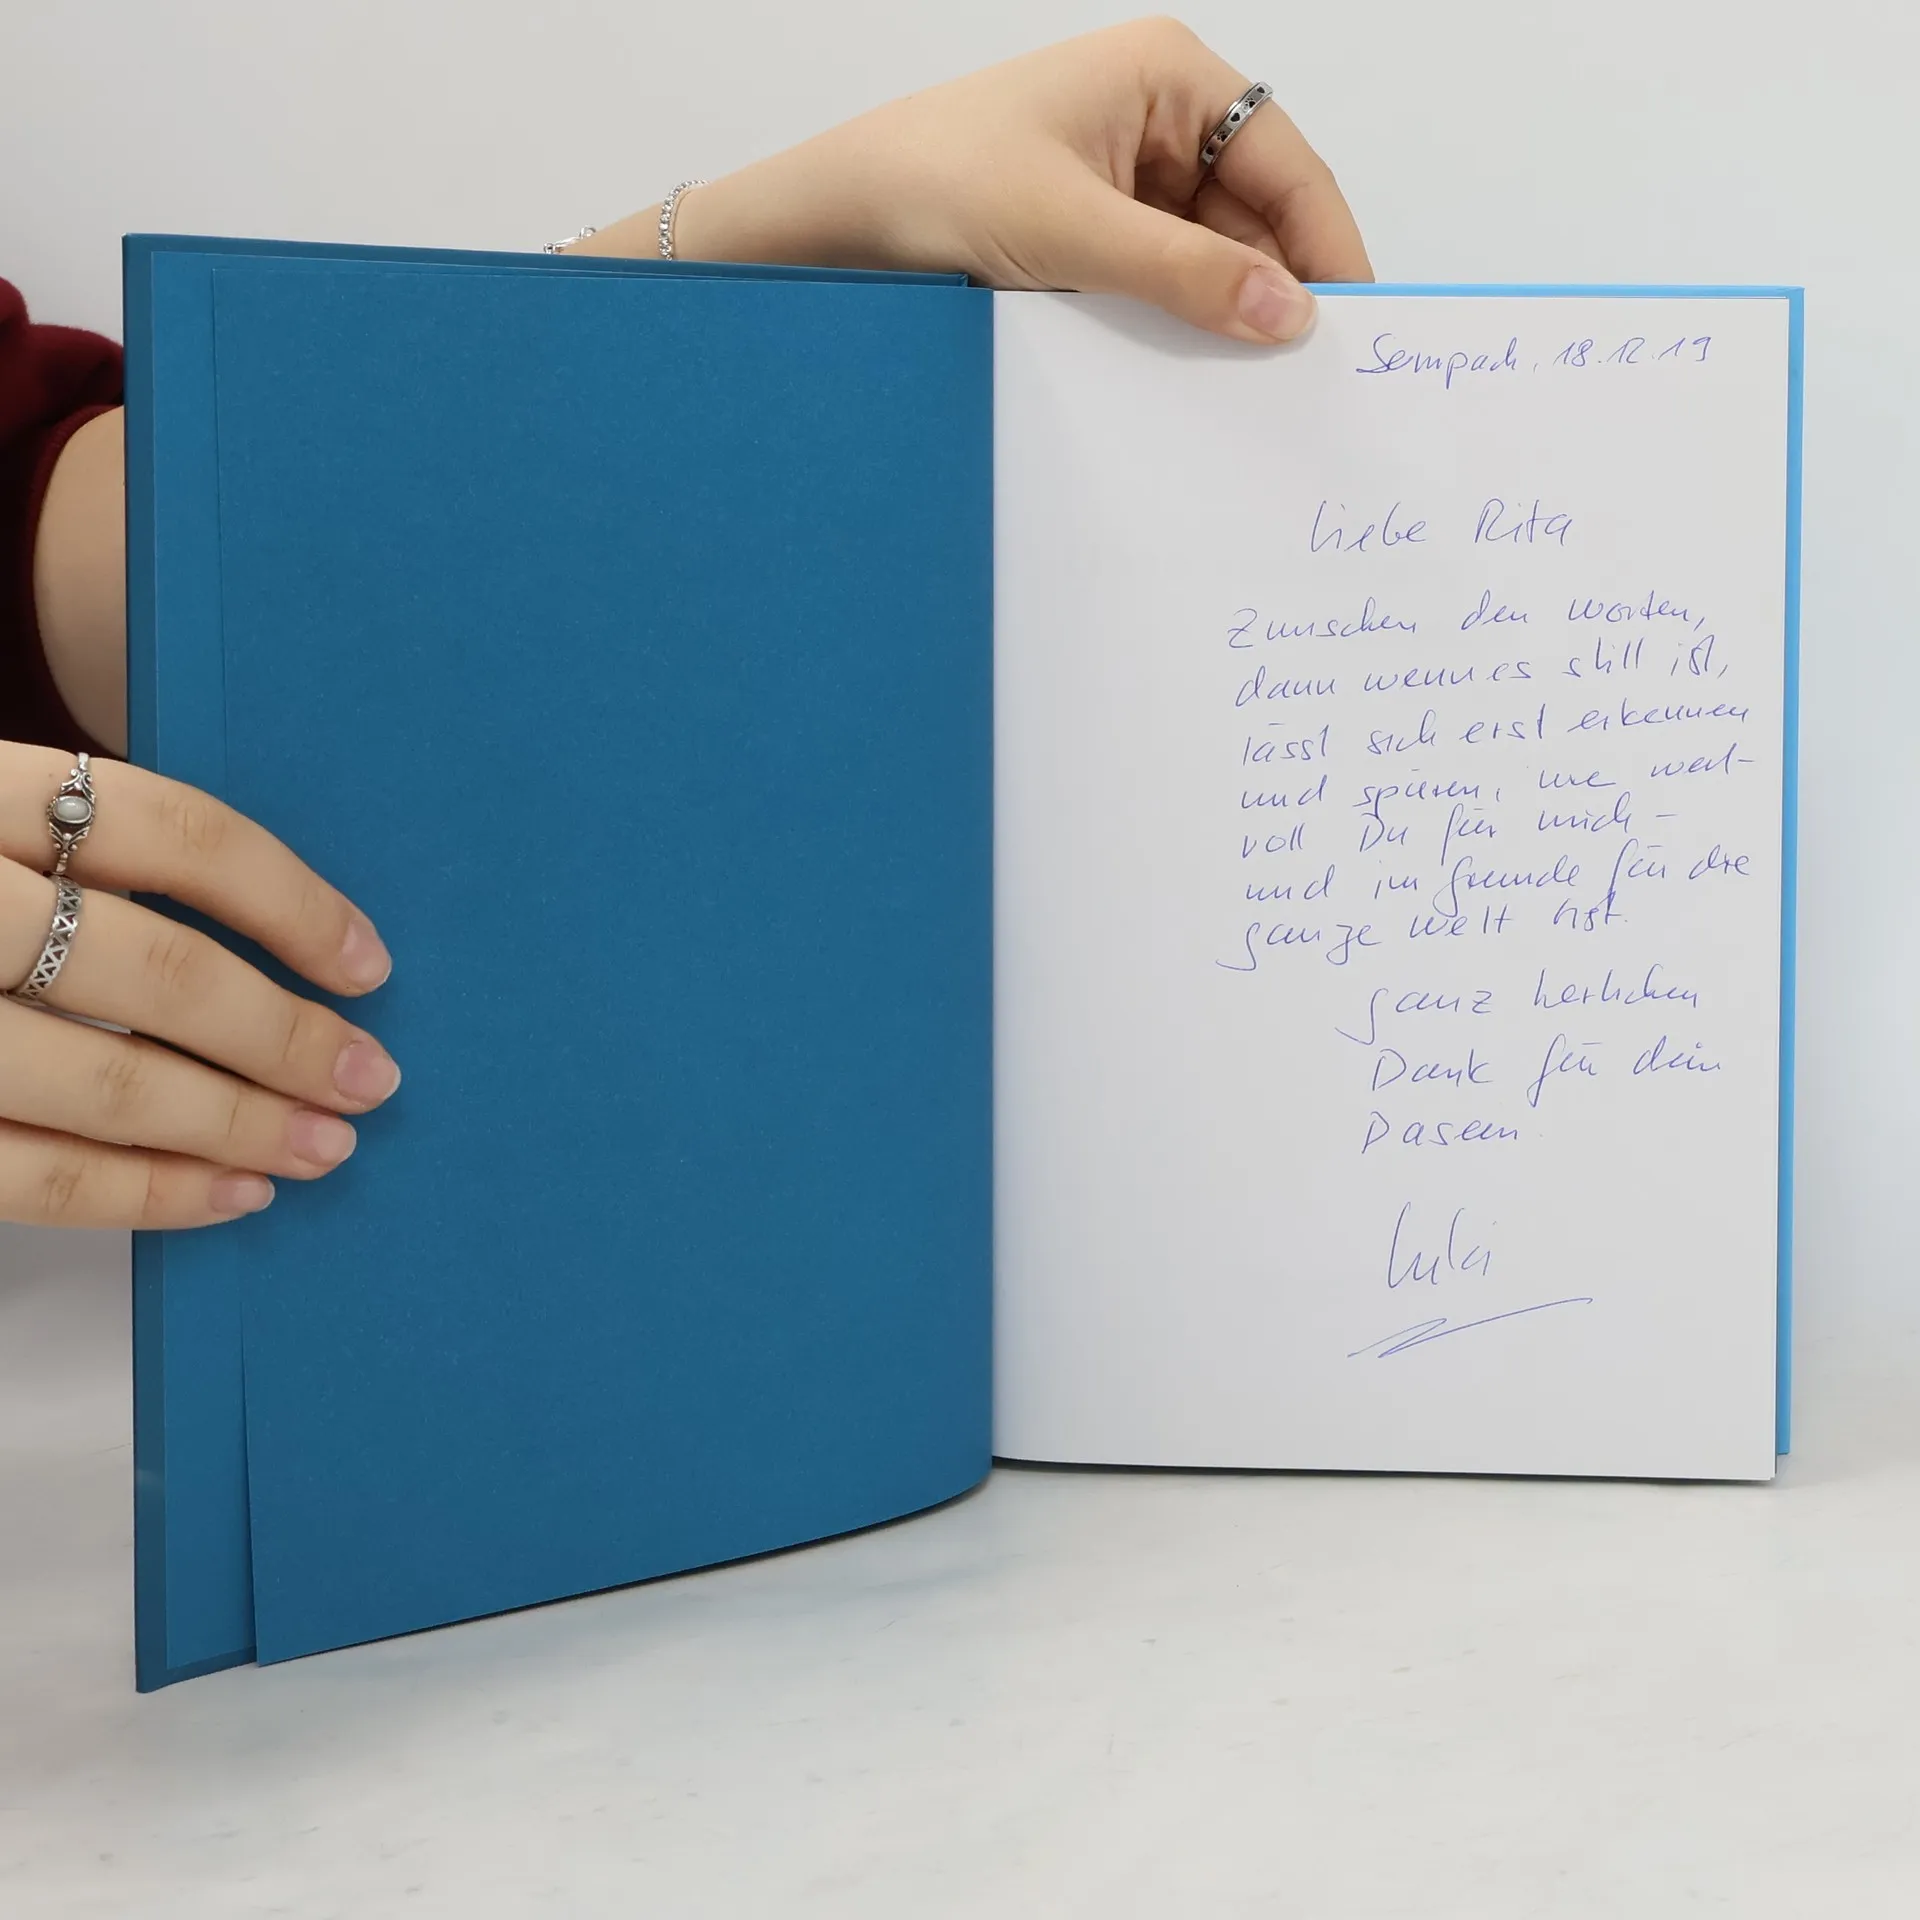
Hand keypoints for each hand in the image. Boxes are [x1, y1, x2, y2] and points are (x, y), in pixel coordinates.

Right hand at [0, 745, 399, 1228]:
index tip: (368, 964)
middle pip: (155, 969)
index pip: (172, 832)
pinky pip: (33, 1176)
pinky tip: (231, 1194)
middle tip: (372, 1079)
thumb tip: (280, 942)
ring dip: (240, 1125)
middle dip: (285, 1037)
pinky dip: (149, 1193)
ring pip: (108, 1081)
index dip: (291, 902)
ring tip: (324, 1146)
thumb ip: (83, 856)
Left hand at [575, 18, 1370, 343]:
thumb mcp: (1074, 234)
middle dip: (1275, 289)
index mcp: (1168, 78)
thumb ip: (1188, 275)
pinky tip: (1190, 375)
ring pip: (1207, 256)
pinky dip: (1175, 324)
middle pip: (1253, 214)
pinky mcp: (1088, 234)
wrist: (829, 224)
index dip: (1326, 245)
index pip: (1284, 164)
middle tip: (1307, 380)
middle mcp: (1155, 119)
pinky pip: (1158, 281)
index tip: (1356, 327)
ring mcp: (1121, 178)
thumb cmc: (938, 185)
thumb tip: (1289, 315)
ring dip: (1222, 316)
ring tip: (1252, 390)